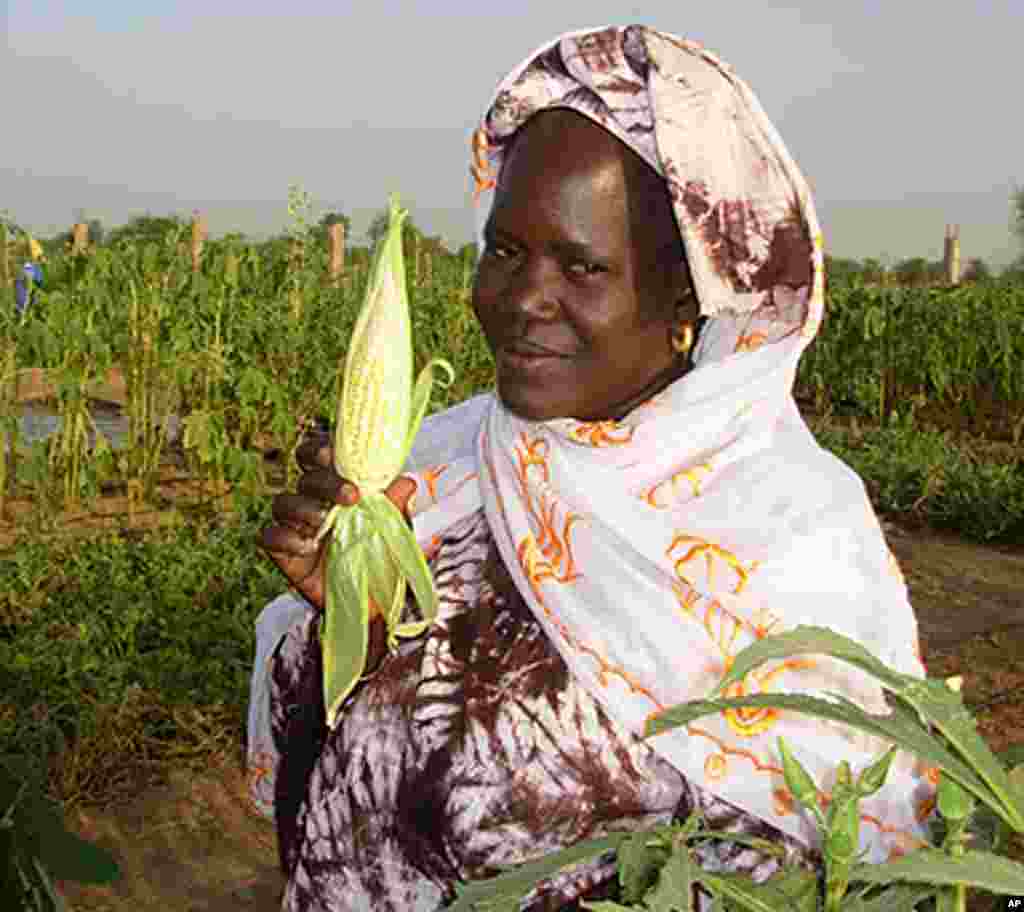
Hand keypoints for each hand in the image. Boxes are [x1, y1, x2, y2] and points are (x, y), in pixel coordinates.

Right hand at [259, 429, 416, 613]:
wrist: (374, 600)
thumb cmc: (380, 555)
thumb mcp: (392, 529)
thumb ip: (394, 505)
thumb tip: (406, 482)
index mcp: (335, 487)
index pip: (316, 457)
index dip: (318, 449)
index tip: (333, 454)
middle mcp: (312, 501)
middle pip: (306, 479)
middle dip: (326, 483)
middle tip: (351, 496)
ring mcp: (296, 527)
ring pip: (283, 503)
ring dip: (304, 508)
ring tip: (326, 521)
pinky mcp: (284, 554)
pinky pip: (270, 538)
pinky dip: (286, 538)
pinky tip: (307, 546)